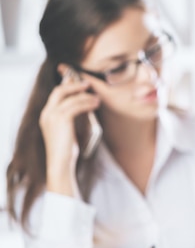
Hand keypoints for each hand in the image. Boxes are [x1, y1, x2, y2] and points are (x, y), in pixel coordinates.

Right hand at [39, 73, 99, 195]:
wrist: (61, 164)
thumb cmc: (67, 151)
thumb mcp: (67, 132)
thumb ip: (71, 119)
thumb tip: (84, 108)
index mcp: (46, 116)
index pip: (55, 95)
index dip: (67, 87)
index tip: (78, 83)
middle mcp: (46, 113)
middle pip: (59, 91)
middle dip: (74, 85)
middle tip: (87, 84)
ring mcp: (52, 116)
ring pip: (70, 98)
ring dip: (85, 96)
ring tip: (96, 98)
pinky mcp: (61, 120)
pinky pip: (76, 106)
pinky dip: (87, 103)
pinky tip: (95, 104)